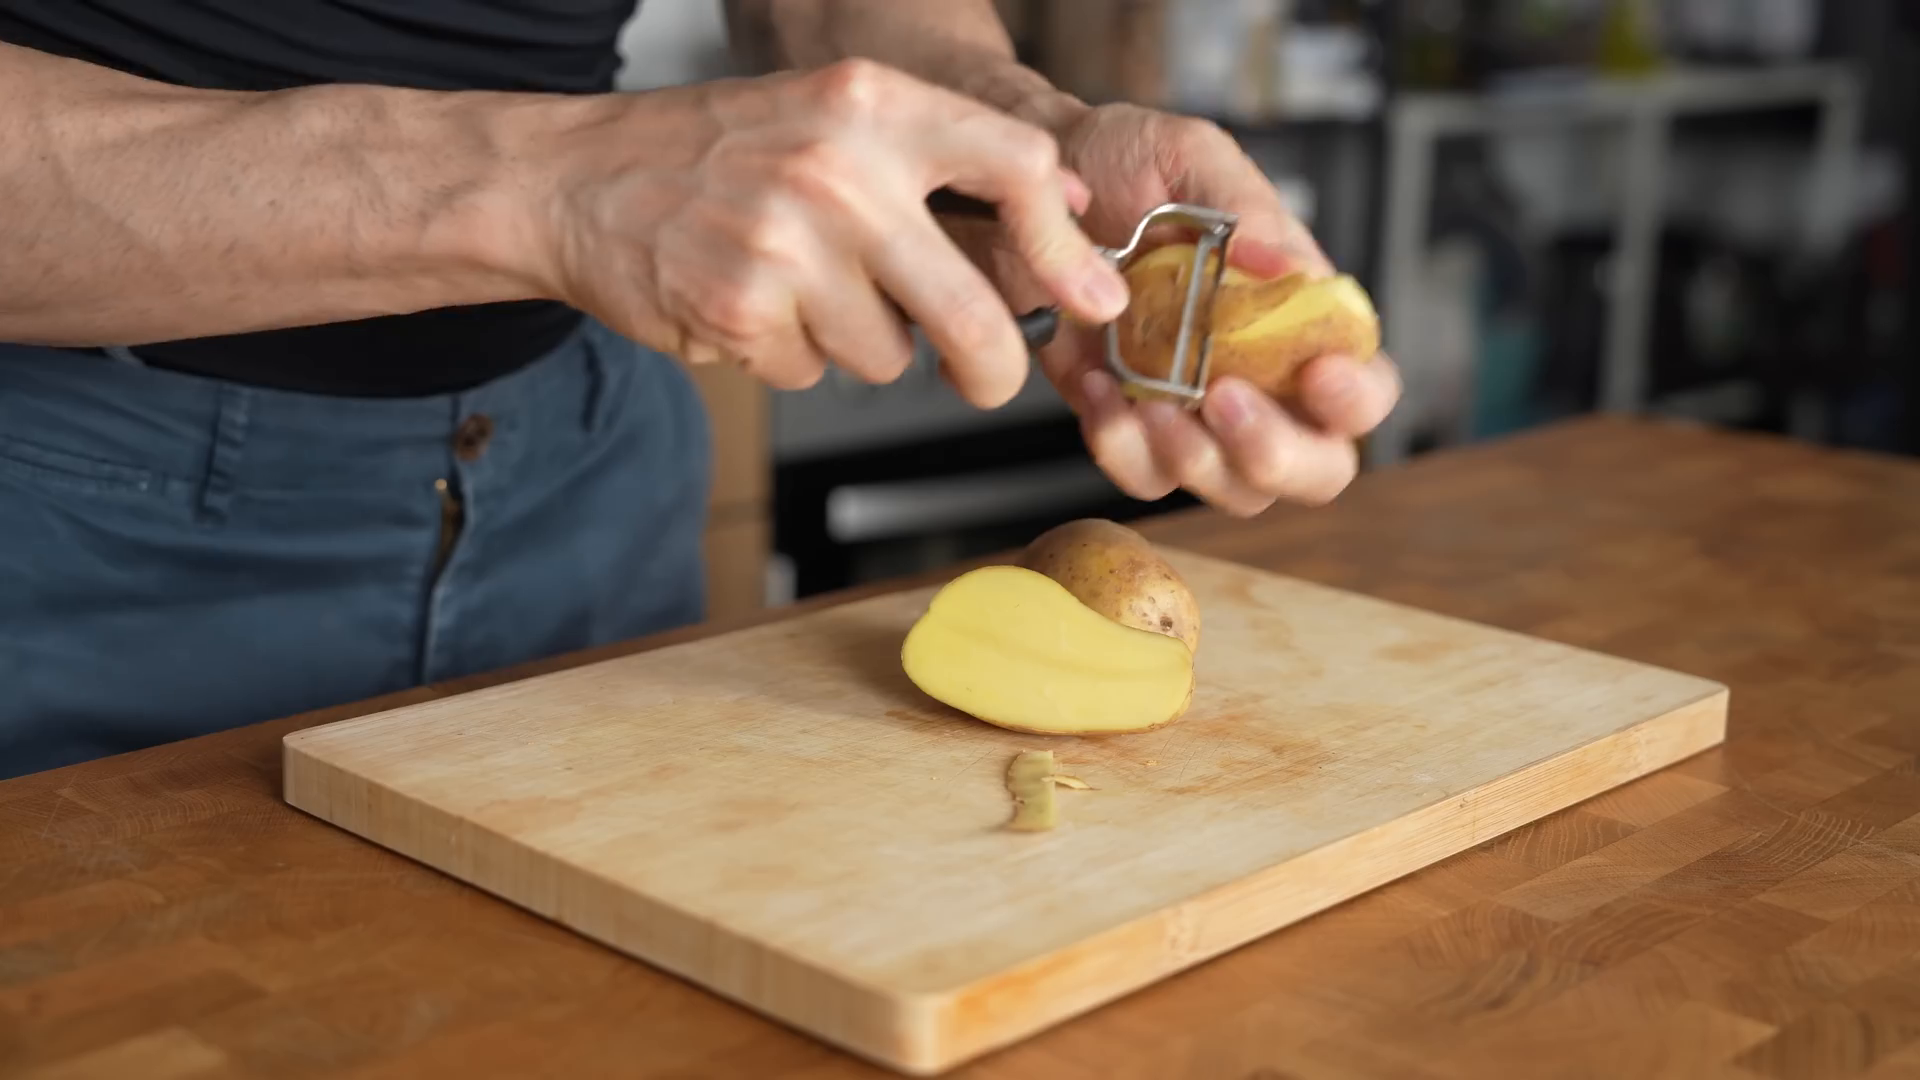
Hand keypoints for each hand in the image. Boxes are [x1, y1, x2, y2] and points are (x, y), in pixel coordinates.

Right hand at [532, 59, 1127, 407]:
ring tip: (798, 285)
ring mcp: (785, 247)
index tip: (1091, 297)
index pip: (1015, 166)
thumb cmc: (719, 150)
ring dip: (856, 341)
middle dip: (990, 365)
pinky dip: (790, 353)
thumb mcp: (834, 110)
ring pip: (886, 355)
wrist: (577, 177)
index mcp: (872, 104)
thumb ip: (944, 150)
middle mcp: (836, 170)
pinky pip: (812, 371)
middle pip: (971, 311)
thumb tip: (1068, 203)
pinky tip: (751, 303)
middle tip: (983, 375)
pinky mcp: (740, 312)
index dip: (1065, 246)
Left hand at [953, 102, 1401, 514]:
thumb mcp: (1186, 157)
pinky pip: (1145, 474)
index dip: (1357, 399)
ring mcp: (1198, 413)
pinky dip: (1122, 447)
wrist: (1030, 185)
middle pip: (1317, 467)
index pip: (1365, 385)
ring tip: (1148, 399)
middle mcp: (1262, 378)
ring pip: (1235, 489)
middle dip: (1279, 454)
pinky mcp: (1132, 425)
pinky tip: (1099, 387)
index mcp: (1300, 316)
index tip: (1319, 376)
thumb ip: (1242, 207)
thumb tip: (1285, 266)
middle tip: (1223, 400)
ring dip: (1196, 460)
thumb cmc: (1124, 163)